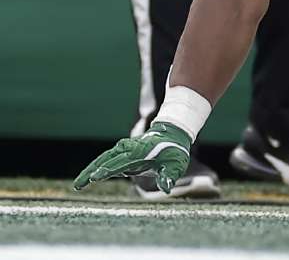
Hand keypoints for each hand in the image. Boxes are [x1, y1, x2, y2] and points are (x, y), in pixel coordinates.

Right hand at [73, 122, 189, 192]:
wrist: (172, 135)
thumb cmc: (174, 152)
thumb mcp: (176, 164)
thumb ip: (169, 176)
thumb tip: (166, 188)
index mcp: (141, 152)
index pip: (122, 162)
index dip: (109, 169)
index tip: (96, 177)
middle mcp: (129, 149)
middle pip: (106, 160)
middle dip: (92, 172)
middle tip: (78, 185)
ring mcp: (124, 150)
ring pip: (102, 159)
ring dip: (89, 170)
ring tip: (77, 185)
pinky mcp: (121, 153)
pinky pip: (105, 160)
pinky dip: (95, 168)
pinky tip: (86, 180)